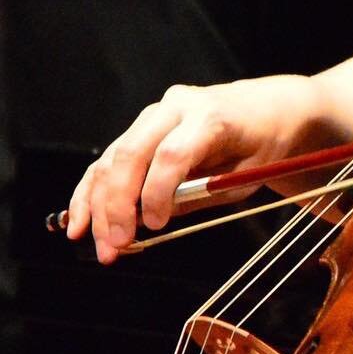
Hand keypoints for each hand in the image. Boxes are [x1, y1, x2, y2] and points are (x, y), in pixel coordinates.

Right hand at [66, 74, 316, 262]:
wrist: (271, 107)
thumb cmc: (265, 144)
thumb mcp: (248, 174)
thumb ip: (203, 195)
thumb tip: (152, 221)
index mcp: (212, 116)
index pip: (172, 154)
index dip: (157, 192)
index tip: (154, 226)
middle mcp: (178, 107)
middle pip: (132, 153)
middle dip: (116, 204)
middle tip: (115, 246)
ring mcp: (157, 113)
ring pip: (114, 157)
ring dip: (99, 205)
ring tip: (101, 246)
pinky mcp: (144, 125)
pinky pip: (112, 157)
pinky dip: (93, 190)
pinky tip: (81, 221)